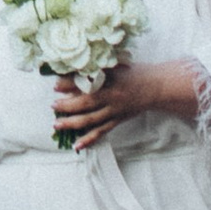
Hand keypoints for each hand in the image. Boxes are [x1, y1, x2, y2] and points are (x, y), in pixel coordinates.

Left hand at [51, 57, 197, 152]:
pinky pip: (102, 131)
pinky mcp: (118, 120)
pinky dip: (89, 139)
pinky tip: (77, 145)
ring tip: (57, 125)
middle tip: (52, 106)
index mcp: (112, 78)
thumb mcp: (116, 63)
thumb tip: (72, 71)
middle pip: (87, 103)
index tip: (55, 85)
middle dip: (67, 106)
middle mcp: (113, 96)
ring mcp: (116, 110)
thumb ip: (97, 67)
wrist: (157, 86)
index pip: (87, 82)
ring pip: (91, 120)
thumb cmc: (134, 71)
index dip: (70, 84)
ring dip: (72, 123)